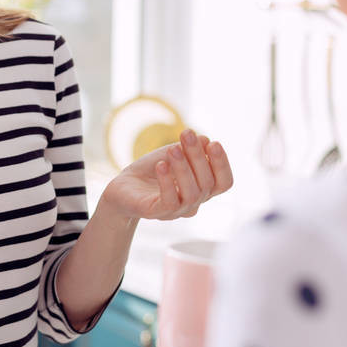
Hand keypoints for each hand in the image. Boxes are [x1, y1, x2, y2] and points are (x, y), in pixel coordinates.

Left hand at [100, 129, 232, 221]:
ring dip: (184, 168)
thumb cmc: (152, 170)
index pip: (224, 183)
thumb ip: (189, 149)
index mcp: (202, 189)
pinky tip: (160, 164)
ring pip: (192, 194)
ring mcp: (176, 211)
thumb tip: (206, 141)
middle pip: (207, 184)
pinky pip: (170, 201)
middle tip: (187, 134)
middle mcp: (193, 203)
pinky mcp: (157, 212)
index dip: (222, 164)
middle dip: (198, 156)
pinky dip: (167, 181)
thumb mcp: (173, 154)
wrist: (123, 187)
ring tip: (174, 149)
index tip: (213, 143)